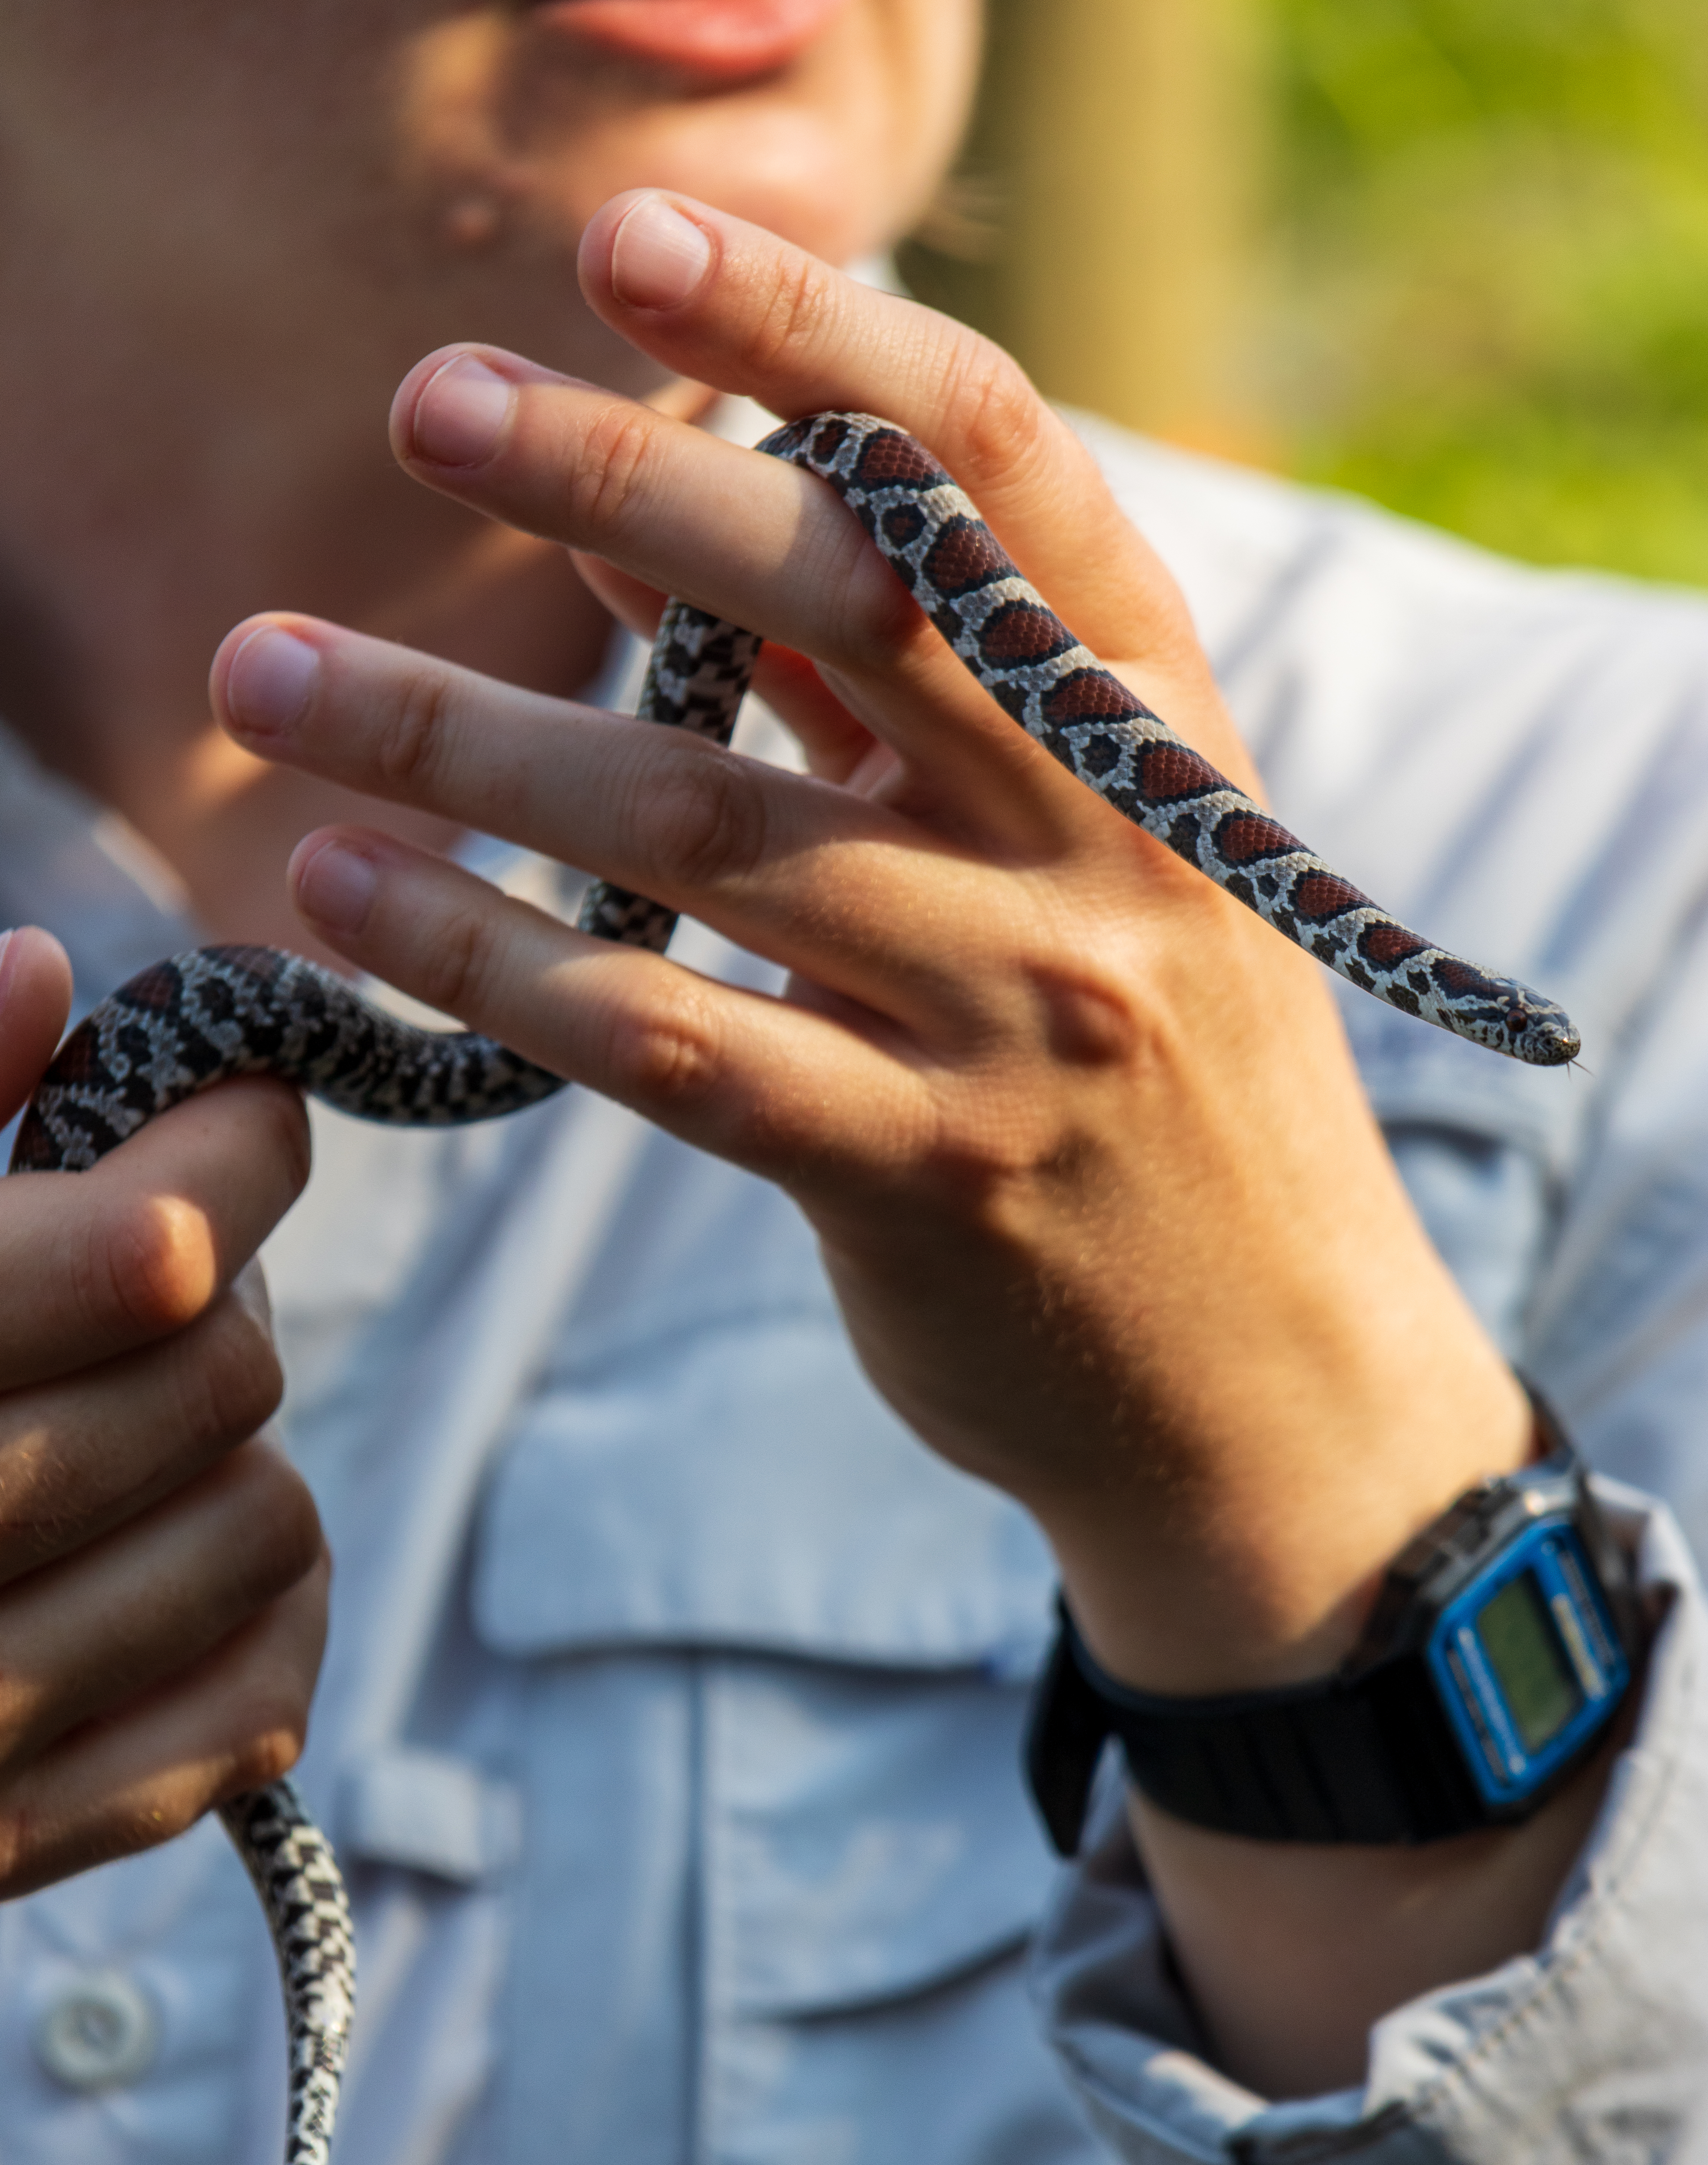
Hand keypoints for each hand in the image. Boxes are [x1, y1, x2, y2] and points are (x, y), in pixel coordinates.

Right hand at [0, 928, 325, 1898]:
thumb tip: (39, 979)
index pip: (146, 1250)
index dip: (229, 1145)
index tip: (235, 1110)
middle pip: (224, 1373)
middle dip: (215, 1298)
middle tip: (146, 1281)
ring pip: (268, 1525)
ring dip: (228, 1458)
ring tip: (125, 1435)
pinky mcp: (2, 1847)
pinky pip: (258, 1707)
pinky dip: (249, 1622)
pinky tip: (161, 1566)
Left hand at [207, 195, 1554, 2091]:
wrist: (1273, 1380)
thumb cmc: (1159, 1086)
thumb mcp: (1084, 857)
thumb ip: (897, 697)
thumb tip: (657, 512)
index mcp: (1159, 741)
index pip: (996, 478)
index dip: (820, 339)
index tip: (643, 250)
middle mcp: (1106, 858)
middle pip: (839, 612)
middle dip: (621, 479)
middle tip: (427, 401)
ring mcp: (1022, 1023)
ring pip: (699, 834)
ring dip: (463, 743)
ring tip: (272, 675)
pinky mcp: (925, 1184)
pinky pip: (666, 1047)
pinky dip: (487, 961)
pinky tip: (345, 897)